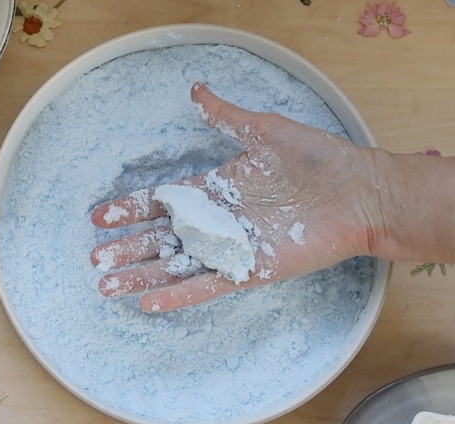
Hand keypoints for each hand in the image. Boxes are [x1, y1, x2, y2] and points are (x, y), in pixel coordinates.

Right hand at [90, 82, 383, 311]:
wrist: (359, 193)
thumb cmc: (318, 160)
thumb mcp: (265, 131)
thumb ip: (227, 117)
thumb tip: (196, 89)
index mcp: (217, 190)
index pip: (162, 202)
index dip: (131, 209)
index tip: (99, 215)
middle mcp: (219, 223)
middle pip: (161, 238)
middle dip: (126, 249)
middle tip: (94, 259)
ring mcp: (234, 249)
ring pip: (176, 266)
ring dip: (141, 277)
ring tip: (107, 287)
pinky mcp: (252, 270)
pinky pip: (208, 285)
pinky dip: (179, 295)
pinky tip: (150, 302)